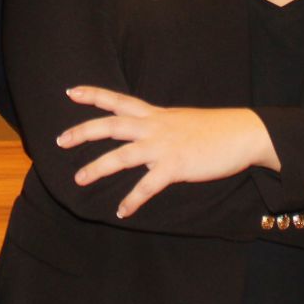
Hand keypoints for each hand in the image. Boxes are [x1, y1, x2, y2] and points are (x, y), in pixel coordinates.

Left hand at [58, 86, 279, 217]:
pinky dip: (133, 200)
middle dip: (83, 132)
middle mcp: (155, 127)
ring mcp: (164, 147)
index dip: (93, 95)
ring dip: (98, 168)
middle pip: (111, 125)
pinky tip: (122, 212)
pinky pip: (148, 186)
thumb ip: (160, 128)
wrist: (243, 133)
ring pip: (122, 156)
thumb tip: (145, 139)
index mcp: (156, 114)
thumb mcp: (181, 121)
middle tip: (60, 140)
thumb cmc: (215, 129)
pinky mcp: (175, 166)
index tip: (70, 91)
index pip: (118, 100)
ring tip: (79, 179)